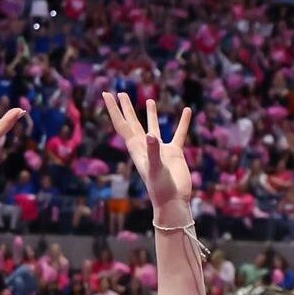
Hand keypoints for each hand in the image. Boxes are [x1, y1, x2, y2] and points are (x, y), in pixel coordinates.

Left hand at [102, 92, 193, 213]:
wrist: (174, 201)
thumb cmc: (161, 188)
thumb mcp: (155, 168)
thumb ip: (153, 151)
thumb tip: (152, 135)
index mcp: (136, 148)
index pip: (122, 125)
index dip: (114, 109)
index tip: (106, 93)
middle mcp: (146, 147)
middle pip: (133, 123)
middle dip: (126, 108)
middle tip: (121, 92)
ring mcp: (160, 149)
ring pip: (153, 127)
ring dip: (150, 114)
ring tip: (149, 99)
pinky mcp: (174, 153)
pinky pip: (179, 134)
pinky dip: (183, 122)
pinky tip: (187, 111)